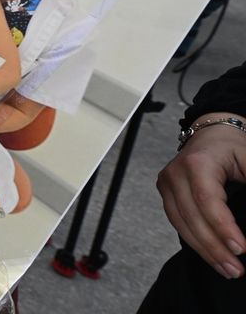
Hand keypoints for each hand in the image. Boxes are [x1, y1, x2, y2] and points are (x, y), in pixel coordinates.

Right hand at [156, 118, 245, 278]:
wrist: (212, 135)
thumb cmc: (234, 147)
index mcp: (198, 162)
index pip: (207, 200)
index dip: (222, 227)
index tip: (242, 249)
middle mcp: (176, 173)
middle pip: (192, 217)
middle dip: (215, 247)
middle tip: (237, 269)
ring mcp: (167, 183)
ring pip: (181, 224)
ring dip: (204, 250)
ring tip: (228, 269)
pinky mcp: (166, 193)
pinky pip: (177, 223)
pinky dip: (194, 242)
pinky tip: (211, 256)